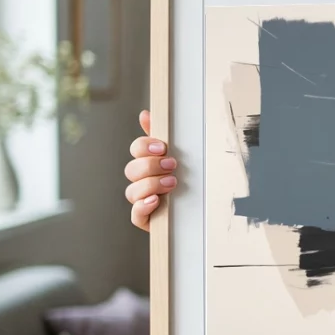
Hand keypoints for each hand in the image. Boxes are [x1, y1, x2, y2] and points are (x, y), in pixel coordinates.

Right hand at [124, 110, 177, 230]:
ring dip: (150, 185)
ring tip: (172, 183)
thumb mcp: (182, 155)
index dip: (145, 146)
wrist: (203, 208)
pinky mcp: (145, 219)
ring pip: (131, 191)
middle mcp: (142, 181)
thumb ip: (164, 136)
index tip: (163, 147)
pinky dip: (143, 206)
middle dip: (151, 166)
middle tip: (172, 165)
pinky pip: (135, 215)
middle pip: (131, 169)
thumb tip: (145, 114)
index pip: (137, 149)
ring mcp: (142, 200)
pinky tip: (156, 201)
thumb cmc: (189, 179)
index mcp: (149, 162)